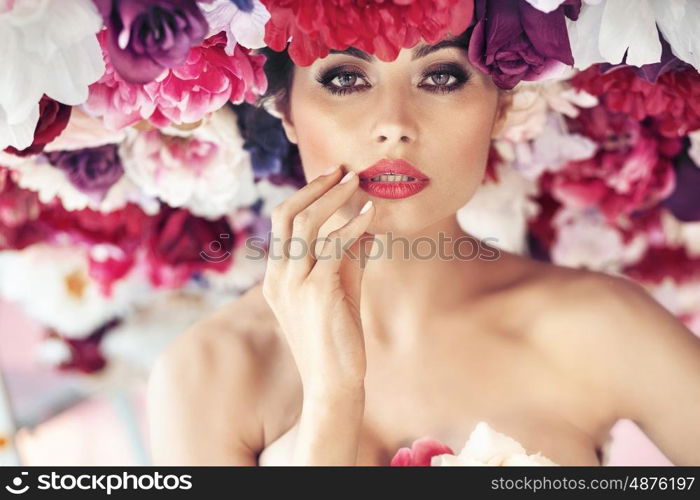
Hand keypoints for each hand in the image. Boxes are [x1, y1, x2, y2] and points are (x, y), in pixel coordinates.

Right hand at [262, 166, 375, 396]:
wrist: (334, 382)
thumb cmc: (337, 336)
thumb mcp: (340, 286)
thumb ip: (347, 254)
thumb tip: (364, 220)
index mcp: (277, 276)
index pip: (283, 222)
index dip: (307, 194)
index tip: (333, 177)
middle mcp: (279, 277)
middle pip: (287, 215)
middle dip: (316, 187)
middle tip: (344, 170)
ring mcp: (294, 285)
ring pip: (307, 225)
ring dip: (334, 198)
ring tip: (358, 182)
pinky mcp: (317, 292)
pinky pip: (333, 247)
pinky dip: (352, 226)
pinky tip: (371, 216)